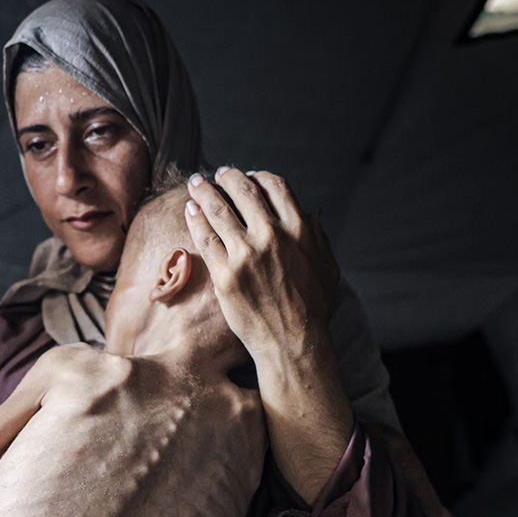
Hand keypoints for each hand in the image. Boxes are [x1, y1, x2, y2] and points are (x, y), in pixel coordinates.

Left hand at [183, 167, 338, 356]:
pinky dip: (195, 219)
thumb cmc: (313, 308)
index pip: (274, 186)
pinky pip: (205, 237)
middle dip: (226, 177)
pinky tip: (190, 210)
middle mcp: (271, 236)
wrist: (292, 342)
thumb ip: (318, 237)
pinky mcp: (225, 274)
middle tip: (216, 175)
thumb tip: (313, 213)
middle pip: (242, 191)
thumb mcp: (327, 266)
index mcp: (298, 229)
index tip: (248, 176)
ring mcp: (246, 254)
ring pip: (218, 210)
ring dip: (203, 192)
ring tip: (195, 184)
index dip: (258, 176)